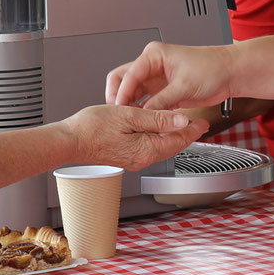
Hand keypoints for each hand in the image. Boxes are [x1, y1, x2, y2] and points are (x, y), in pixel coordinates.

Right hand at [60, 104, 208, 170]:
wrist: (69, 141)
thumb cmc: (92, 128)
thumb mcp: (130, 116)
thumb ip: (157, 118)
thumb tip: (181, 119)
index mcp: (146, 150)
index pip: (178, 140)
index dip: (193, 130)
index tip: (204, 122)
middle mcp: (141, 158)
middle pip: (171, 146)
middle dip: (186, 134)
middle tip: (198, 123)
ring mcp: (133, 159)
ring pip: (160, 146)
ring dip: (171, 134)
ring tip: (180, 122)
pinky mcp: (125, 155)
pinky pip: (148, 146)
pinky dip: (157, 136)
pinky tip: (156, 126)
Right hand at [105, 41, 235, 109]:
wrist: (230, 73)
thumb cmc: (212, 68)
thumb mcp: (184, 86)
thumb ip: (162, 101)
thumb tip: (145, 114)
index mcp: (154, 55)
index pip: (129, 74)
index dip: (122, 92)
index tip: (119, 108)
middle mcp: (152, 66)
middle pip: (125, 82)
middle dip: (121, 98)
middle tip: (120, 115)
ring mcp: (156, 79)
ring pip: (134, 94)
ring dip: (132, 107)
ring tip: (130, 121)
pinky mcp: (163, 91)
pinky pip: (147, 103)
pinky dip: (144, 112)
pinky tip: (142, 122)